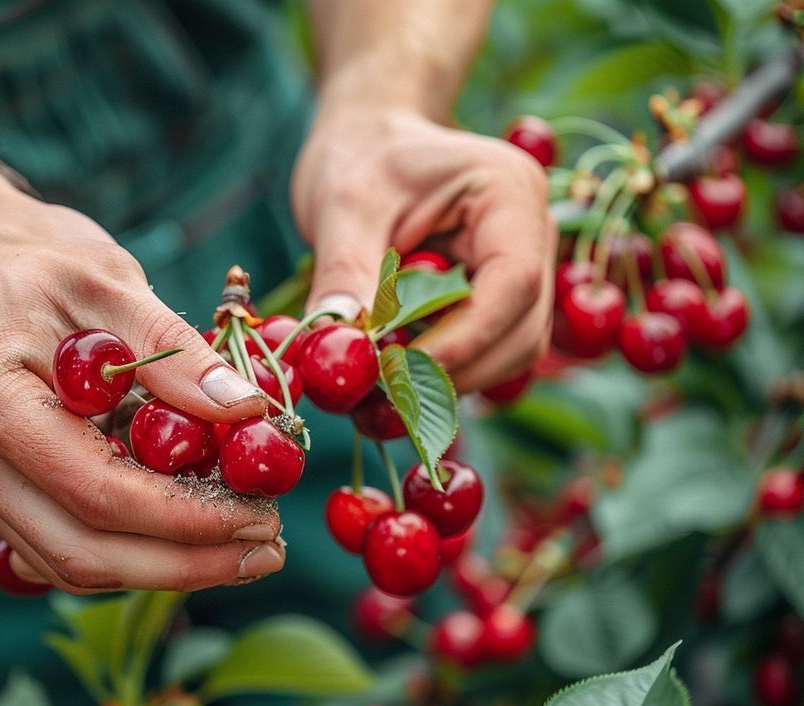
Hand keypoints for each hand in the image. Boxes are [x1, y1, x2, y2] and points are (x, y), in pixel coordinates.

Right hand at [0, 191, 284, 592]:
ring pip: (70, 563)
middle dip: (184, 564)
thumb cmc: (38, 260)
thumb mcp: (112, 282)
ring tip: (243, 549)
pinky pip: (61, 546)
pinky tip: (192, 534)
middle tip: (266, 549)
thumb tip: (248, 412)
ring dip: (163, 569)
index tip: (260, 518)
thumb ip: (175, 353)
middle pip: (80, 551)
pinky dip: (131, 553)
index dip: (185, 519)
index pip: (96, 492)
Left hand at [292, 88, 555, 389]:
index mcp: (509, 191)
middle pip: (521, 330)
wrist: (368, 145)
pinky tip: (394, 375)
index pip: (512, 282)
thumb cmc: (360, 158)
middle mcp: (534, 233)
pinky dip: (444, 373)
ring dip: (449, 381)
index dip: (463, 340)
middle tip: (381, 394)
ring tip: (381, 387)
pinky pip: (488, 353)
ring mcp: (525, 268)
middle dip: (454, 369)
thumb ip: (344, 274)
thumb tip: (338, 346)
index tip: (400, 372)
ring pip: (510, 351)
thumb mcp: (343, 206)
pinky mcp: (501, 300)